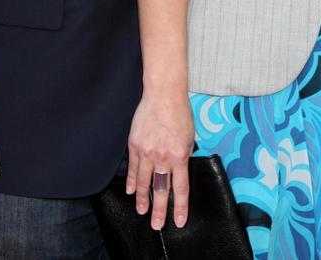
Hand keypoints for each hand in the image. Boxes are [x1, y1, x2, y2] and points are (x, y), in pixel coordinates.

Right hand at [126, 89, 193, 230]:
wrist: (163, 94)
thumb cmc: (180, 113)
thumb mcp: (189, 137)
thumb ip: (184, 155)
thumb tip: (180, 170)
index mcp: (179, 156)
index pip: (180, 188)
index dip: (180, 207)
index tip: (178, 221)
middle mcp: (163, 157)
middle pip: (160, 190)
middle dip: (159, 210)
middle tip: (157, 225)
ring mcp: (147, 152)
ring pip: (143, 182)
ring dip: (142, 199)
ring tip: (141, 211)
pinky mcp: (135, 145)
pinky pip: (132, 168)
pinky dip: (132, 181)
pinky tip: (131, 191)